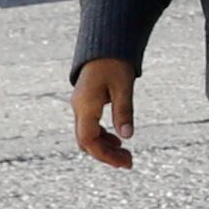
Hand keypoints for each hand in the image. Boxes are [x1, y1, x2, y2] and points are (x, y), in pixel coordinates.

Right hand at [70, 57, 136, 172]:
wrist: (104, 46)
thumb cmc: (115, 64)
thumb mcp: (124, 87)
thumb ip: (124, 111)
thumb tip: (127, 137)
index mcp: (85, 106)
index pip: (88, 140)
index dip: (104, 155)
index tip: (124, 162)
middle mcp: (79, 108)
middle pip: (86, 141)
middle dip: (105, 155)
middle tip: (129, 162)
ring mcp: (80, 107)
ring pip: (87, 136)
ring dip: (104, 147)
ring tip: (126, 155)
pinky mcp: (86, 104)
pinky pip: (89, 127)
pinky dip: (102, 137)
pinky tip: (117, 141)